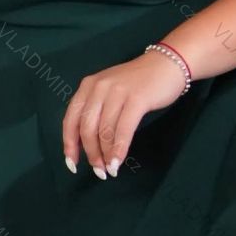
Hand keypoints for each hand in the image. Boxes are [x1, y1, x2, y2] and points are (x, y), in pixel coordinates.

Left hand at [62, 51, 187, 179]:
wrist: (166, 64)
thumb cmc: (138, 83)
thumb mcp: (109, 91)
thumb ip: (96, 111)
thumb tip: (87, 146)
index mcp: (88, 86)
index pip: (71, 119)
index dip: (69, 144)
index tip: (72, 164)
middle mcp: (99, 87)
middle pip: (87, 128)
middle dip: (91, 154)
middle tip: (98, 171)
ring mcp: (117, 92)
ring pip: (105, 131)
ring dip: (106, 155)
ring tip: (110, 170)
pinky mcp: (136, 99)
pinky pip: (123, 130)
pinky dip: (119, 149)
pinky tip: (119, 161)